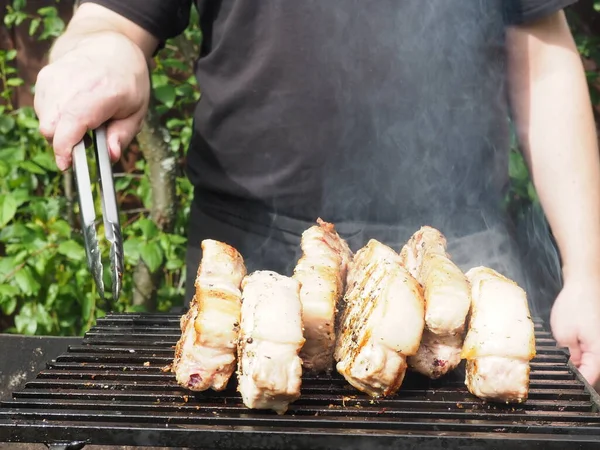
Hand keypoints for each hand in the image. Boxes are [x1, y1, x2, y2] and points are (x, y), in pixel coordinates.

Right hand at [34, 31, 150, 170]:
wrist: (109, 47)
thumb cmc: (126, 82)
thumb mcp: (136, 112)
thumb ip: (122, 136)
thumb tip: (112, 156)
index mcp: (102, 91)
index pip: (72, 122)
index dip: (65, 148)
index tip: (67, 164)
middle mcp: (73, 82)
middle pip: (51, 127)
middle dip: (64, 142)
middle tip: (86, 140)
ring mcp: (54, 78)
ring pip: (44, 120)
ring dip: (60, 129)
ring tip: (84, 120)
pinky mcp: (44, 78)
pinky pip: (41, 110)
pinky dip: (55, 117)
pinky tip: (73, 108)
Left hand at [550, 269, 599, 388]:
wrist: (584, 283)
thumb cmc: (575, 306)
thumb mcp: (563, 335)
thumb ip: (567, 357)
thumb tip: (569, 370)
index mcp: (599, 354)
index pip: (589, 379)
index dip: (574, 385)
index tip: (559, 388)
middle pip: (590, 371)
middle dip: (573, 373)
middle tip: (555, 373)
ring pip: (588, 361)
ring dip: (575, 361)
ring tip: (560, 355)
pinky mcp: (596, 336)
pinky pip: (589, 350)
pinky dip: (577, 351)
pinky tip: (566, 346)